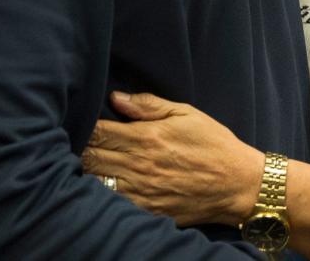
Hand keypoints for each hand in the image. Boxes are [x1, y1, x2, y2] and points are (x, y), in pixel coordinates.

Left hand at [82, 92, 263, 226]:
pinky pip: (111, 204)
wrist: (236, 183)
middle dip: (79, 149)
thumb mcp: (185, 113)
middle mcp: (139, 166)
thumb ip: (148, 105)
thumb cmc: (212, 142)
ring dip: (86, 172)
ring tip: (82, 164)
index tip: (79, 122)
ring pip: (96, 183)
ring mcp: (141, 192)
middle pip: (91, 158)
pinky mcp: (146, 212)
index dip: (84, 127)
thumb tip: (115, 98)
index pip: (99, 132)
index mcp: (147, 137)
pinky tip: (99, 186)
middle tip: (73, 142)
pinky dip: (100, 195)